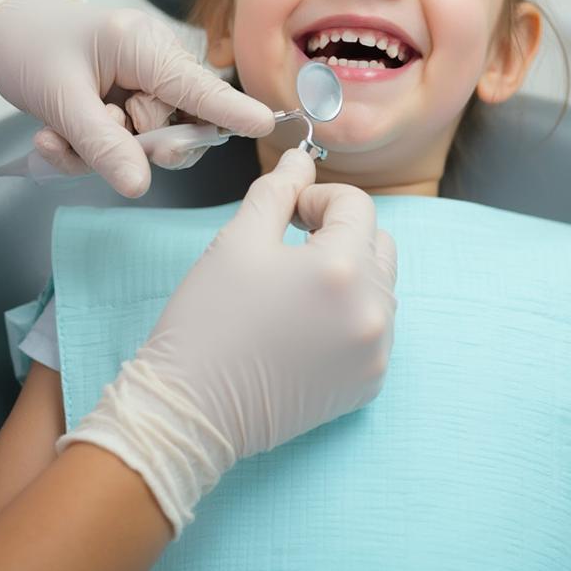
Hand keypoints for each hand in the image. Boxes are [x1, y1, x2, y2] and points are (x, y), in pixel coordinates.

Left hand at [0, 0, 273, 196]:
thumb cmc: (27, 49)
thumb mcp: (60, 102)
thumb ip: (103, 146)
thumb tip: (140, 186)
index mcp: (144, 47)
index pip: (198, 88)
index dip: (231, 111)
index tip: (266, 125)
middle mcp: (153, 61)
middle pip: (178, 124)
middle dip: (138, 145)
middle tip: (94, 140)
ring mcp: (141, 81)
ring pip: (150, 138)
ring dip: (105, 149)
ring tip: (59, 134)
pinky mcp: (126, 99)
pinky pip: (126, 140)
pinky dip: (92, 147)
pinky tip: (55, 136)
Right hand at [58, 149, 397, 535]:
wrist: (190, 409)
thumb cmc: (208, 320)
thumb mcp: (239, 239)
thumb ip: (278, 190)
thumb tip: (301, 160)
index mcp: (343, 268)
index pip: (358, 205)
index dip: (319, 197)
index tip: (288, 213)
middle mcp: (371, 310)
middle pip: (378, 243)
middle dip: (340, 233)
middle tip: (292, 246)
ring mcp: (375, 352)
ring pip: (380, 286)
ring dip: (349, 274)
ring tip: (298, 288)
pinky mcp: (367, 383)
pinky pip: (375, 329)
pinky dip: (351, 316)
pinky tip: (306, 324)